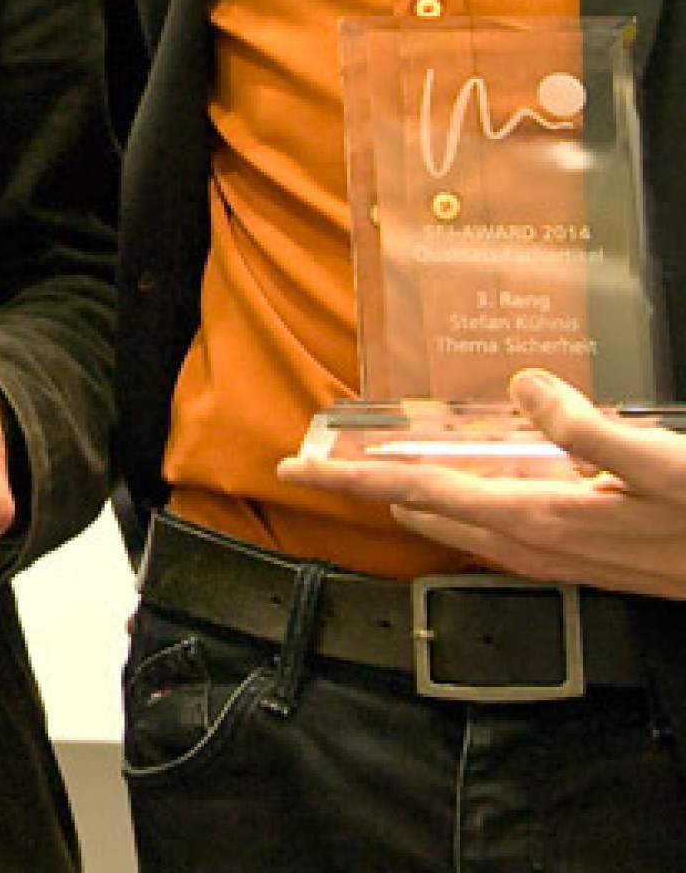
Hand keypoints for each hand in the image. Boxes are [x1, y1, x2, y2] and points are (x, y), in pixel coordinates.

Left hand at [278, 370, 685, 597]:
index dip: (352, 479)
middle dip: (367, 491)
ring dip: (413, 501)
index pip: (421, 491)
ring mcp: (567, 557)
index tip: (295, 468)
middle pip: (428, 511)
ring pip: (464, 527)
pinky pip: (502, 533)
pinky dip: (465, 511)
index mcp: (540, 518)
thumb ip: (585, 427)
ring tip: (373, 480)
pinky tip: (472, 499)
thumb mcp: (657, 461)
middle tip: (314, 469)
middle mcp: (542, 544)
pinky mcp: (591, 556)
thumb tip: (522, 388)